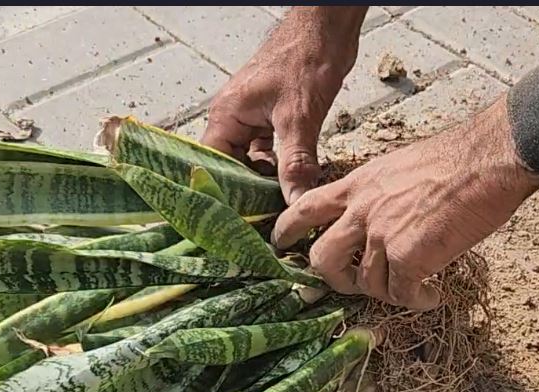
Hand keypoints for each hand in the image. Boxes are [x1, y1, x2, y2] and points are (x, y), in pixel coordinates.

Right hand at [202, 7, 365, 202]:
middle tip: (261, 221)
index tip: (235, 221)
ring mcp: (251, 120)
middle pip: (230, 170)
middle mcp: (232, 121)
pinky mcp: (270, 120)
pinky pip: (267, 153)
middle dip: (245, 193)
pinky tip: (290, 184)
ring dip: (264, 182)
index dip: (220, 194)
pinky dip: (278, 168)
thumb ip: (296, 163)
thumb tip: (295, 203)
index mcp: (225, 118)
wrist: (328, 24)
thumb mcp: (300, 117)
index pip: (211, 167)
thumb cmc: (305, 57)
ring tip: (276, 208)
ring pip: (250, 163)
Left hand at [271, 96, 538, 309]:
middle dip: (332, 279)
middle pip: (321, 257)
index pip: (303, 208)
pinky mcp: (408, 256)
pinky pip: (401, 294)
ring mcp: (382, 235)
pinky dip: (416, 300)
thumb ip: (376, 194)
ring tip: (413, 288)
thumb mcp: (396, 167)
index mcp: (356, 186)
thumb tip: (376, 219)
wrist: (490, 157)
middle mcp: (361, 211)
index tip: (279, 246)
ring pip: (365, 283)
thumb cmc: (455, 159)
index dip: (285, 231)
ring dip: (387, 292)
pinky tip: (432, 295)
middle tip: (353, 284)